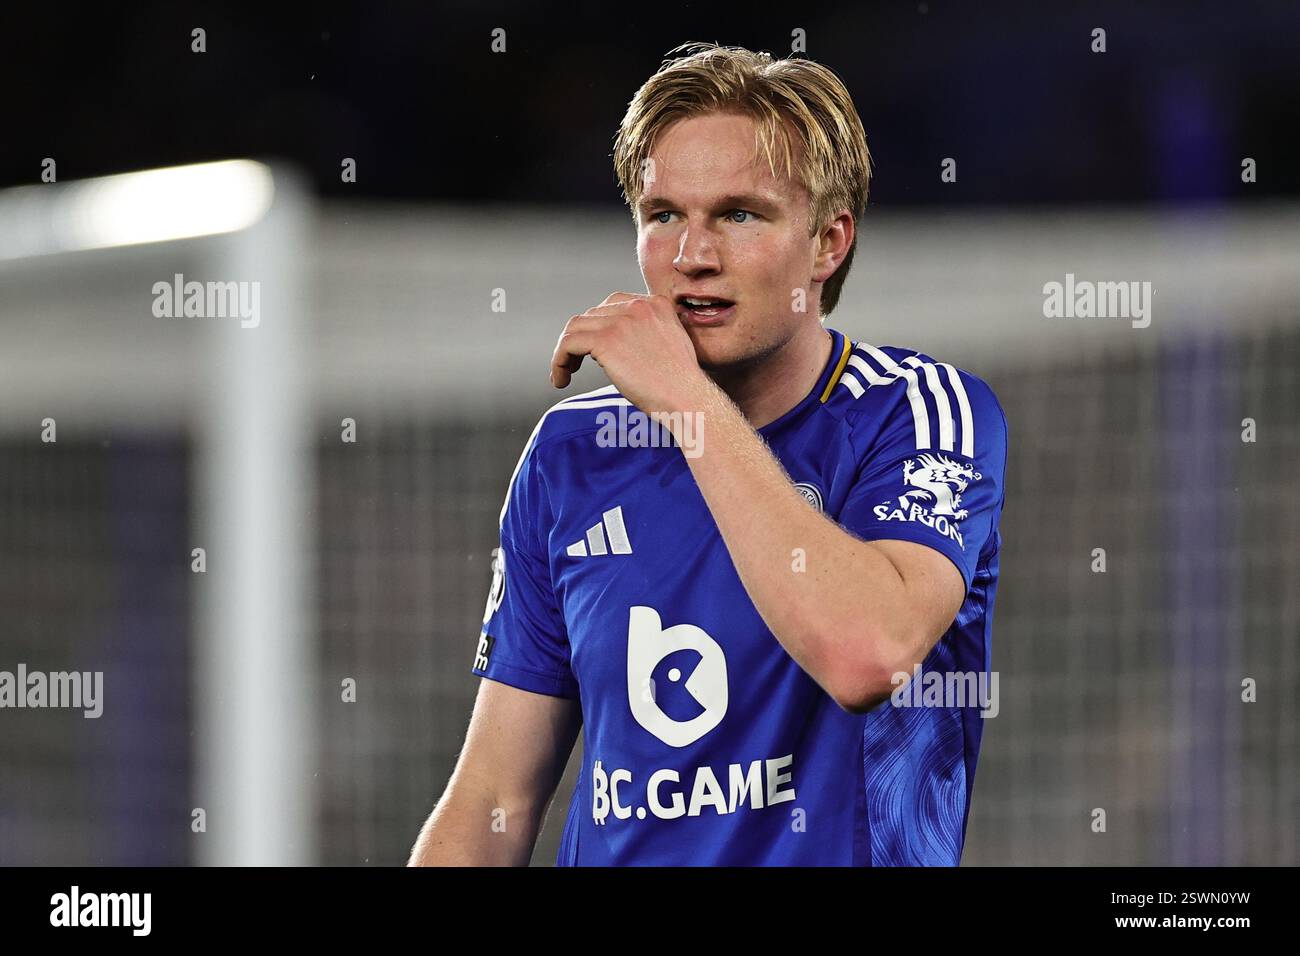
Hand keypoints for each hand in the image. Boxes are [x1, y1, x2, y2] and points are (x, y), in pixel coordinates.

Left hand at [549, 292, 709, 415]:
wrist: (688, 399)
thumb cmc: (682, 386)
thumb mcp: (670, 346)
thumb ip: (647, 335)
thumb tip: (617, 349)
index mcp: (656, 304)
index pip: (613, 305)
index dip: (598, 327)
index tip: (594, 350)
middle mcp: (638, 306)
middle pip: (592, 314)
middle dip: (581, 339)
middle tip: (575, 364)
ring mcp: (621, 321)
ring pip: (575, 327)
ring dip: (566, 350)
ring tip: (565, 373)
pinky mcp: (606, 341)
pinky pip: (568, 344)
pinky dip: (559, 360)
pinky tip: (561, 379)